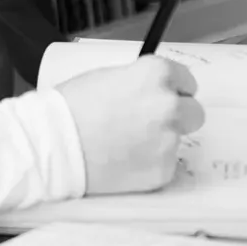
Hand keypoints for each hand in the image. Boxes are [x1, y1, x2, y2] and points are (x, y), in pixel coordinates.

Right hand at [56, 59, 203, 195]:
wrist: (52, 146)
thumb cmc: (70, 108)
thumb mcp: (107, 76)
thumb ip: (139, 81)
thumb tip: (153, 90)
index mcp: (157, 74)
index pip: (187, 80)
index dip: (172, 90)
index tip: (162, 98)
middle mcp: (170, 105)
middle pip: (194, 112)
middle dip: (176, 116)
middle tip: (149, 124)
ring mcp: (169, 141)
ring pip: (178, 140)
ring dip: (161, 141)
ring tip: (127, 145)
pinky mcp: (163, 171)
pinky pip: (165, 165)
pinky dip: (149, 165)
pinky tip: (124, 162)